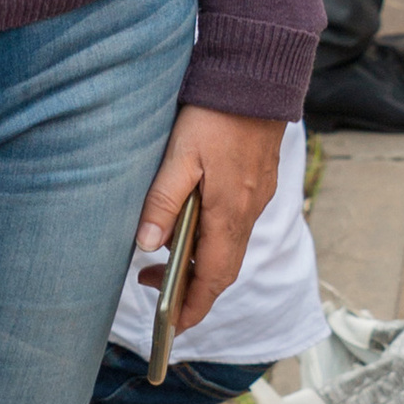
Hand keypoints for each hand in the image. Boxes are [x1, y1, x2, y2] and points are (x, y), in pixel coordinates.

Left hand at [133, 109, 284, 332]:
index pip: (213, 279)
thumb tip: (146, 248)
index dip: (193, 307)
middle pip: (223, 269)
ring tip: (162, 256)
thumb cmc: (215, 113)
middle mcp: (249, 211)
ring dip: (199, 260)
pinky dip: (212, 237)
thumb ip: (162, 202)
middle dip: (190, 288)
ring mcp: (257, 197)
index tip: (171, 326)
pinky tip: (189, 222)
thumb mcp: (178, 156)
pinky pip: (235, 223)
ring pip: (229, 246)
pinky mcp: (257, 182)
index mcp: (230, 213)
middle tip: (150, 284)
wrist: (258, 76)